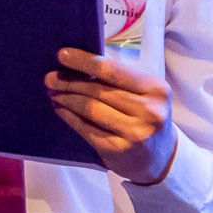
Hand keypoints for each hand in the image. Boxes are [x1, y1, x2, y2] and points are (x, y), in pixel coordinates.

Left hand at [45, 47, 174, 184]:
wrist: (161, 157)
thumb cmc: (147, 117)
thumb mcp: (145, 94)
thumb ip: (119, 79)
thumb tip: (78, 65)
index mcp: (156, 89)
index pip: (113, 71)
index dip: (84, 62)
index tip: (62, 55)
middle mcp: (149, 111)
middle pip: (98, 90)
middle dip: (69, 82)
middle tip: (50, 78)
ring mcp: (135, 133)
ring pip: (90, 109)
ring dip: (67, 99)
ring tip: (54, 93)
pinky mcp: (119, 150)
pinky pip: (86, 129)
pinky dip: (70, 117)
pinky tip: (61, 110)